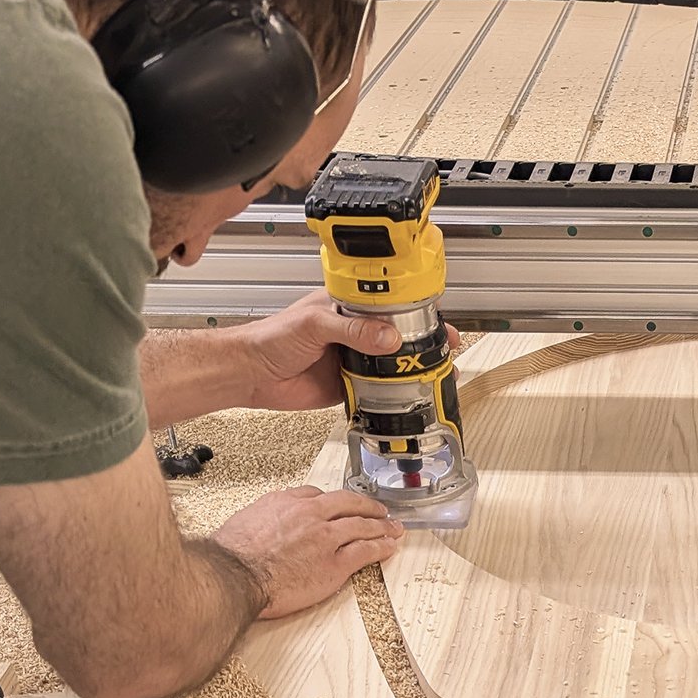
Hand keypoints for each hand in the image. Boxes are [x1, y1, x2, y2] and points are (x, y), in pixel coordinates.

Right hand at [211, 485, 404, 618]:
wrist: (235, 575)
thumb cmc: (233, 553)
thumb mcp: (245, 520)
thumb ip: (263, 518)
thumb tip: (265, 523)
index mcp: (288, 502)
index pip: (318, 495)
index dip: (333, 502)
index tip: (340, 506)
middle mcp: (311, 515)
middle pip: (348, 503)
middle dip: (367, 506)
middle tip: (379, 510)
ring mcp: (326, 538)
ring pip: (362, 525)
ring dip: (381, 525)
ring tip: (392, 527)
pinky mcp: (334, 564)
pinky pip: (365, 552)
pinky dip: (380, 547)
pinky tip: (388, 547)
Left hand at [235, 289, 460, 411]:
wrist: (251, 375)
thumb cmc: (271, 338)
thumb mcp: (315, 324)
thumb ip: (352, 330)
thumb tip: (388, 337)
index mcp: (348, 307)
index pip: (389, 303)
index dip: (415, 308)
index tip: (436, 316)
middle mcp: (355, 332)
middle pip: (398, 334)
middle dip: (423, 340)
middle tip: (446, 346)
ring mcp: (353, 359)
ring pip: (391, 363)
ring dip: (412, 368)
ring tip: (437, 371)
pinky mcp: (348, 385)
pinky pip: (377, 389)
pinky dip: (393, 393)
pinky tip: (409, 394)